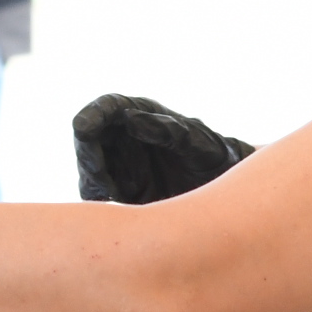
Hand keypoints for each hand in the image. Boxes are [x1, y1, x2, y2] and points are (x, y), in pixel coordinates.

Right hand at [71, 94, 250, 202]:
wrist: (228, 189)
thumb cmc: (215, 155)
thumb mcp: (196, 141)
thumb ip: (165, 129)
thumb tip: (130, 119)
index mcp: (141, 113)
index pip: (107, 108)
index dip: (91, 116)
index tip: (83, 129)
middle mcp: (125, 136)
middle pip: (91, 140)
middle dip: (89, 156)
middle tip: (98, 175)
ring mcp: (122, 163)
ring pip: (91, 169)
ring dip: (93, 180)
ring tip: (109, 192)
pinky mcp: (123, 190)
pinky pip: (100, 193)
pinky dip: (101, 198)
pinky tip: (114, 204)